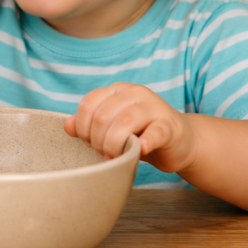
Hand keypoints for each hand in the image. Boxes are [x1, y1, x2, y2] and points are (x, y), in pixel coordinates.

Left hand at [64, 82, 197, 173]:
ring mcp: (155, 107)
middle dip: (98, 141)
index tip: (89, 143)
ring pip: (125, 122)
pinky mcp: (170, 126)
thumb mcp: (112, 127)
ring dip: (114, 146)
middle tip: (104, 154)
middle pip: (103, 116)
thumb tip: (67, 126)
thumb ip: (90, 125)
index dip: (83, 128)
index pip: (89, 104)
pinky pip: (155, 132)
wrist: (180, 142)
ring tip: (116, 157)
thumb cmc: (141, 134)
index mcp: (118, 90)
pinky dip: (145, 142)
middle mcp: (135, 93)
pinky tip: (141, 149)